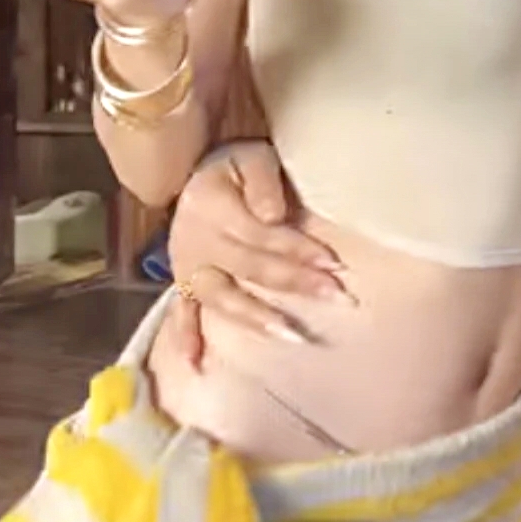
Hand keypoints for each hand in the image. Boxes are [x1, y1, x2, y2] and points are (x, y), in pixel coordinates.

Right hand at [167, 141, 347, 366]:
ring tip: (293, 336)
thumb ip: (262, 182)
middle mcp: (196, 241)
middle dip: (296, 283)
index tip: (335, 264)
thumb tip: (275, 216)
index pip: (261, 235)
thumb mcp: (251, 156)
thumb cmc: (234, 164)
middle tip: (338, 298)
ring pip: (223, 297)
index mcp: (212, 206)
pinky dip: (187, 338)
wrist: (194, 172)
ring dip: (257, 318)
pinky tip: (198, 365)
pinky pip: (182, 311)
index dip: (298, 249)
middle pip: (250, 268)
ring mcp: (187, 265)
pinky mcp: (183, 281)